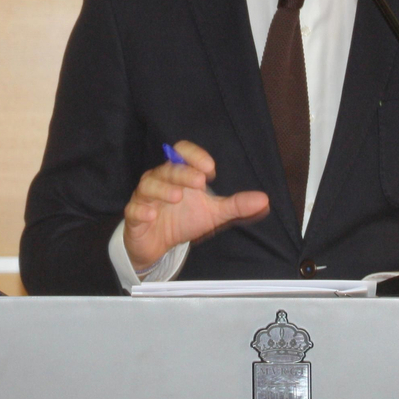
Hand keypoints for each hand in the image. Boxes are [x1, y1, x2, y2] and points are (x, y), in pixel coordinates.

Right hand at [123, 140, 268, 271]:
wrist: (157, 246)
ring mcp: (145, 198)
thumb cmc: (183, 220)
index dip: (194, 156)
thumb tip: (264, 199)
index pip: (182, 152)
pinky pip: (134, 209)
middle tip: (200, 183)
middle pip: (167, 169)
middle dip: (183, 173)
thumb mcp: (213, 213)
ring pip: (148, 185)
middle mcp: (160, 181)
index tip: (211, 168)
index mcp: (179, 174)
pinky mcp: (134, 216)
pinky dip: (142, 210)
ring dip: (163, 189)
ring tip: (178, 197)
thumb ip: (236, 205)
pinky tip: (152, 213)